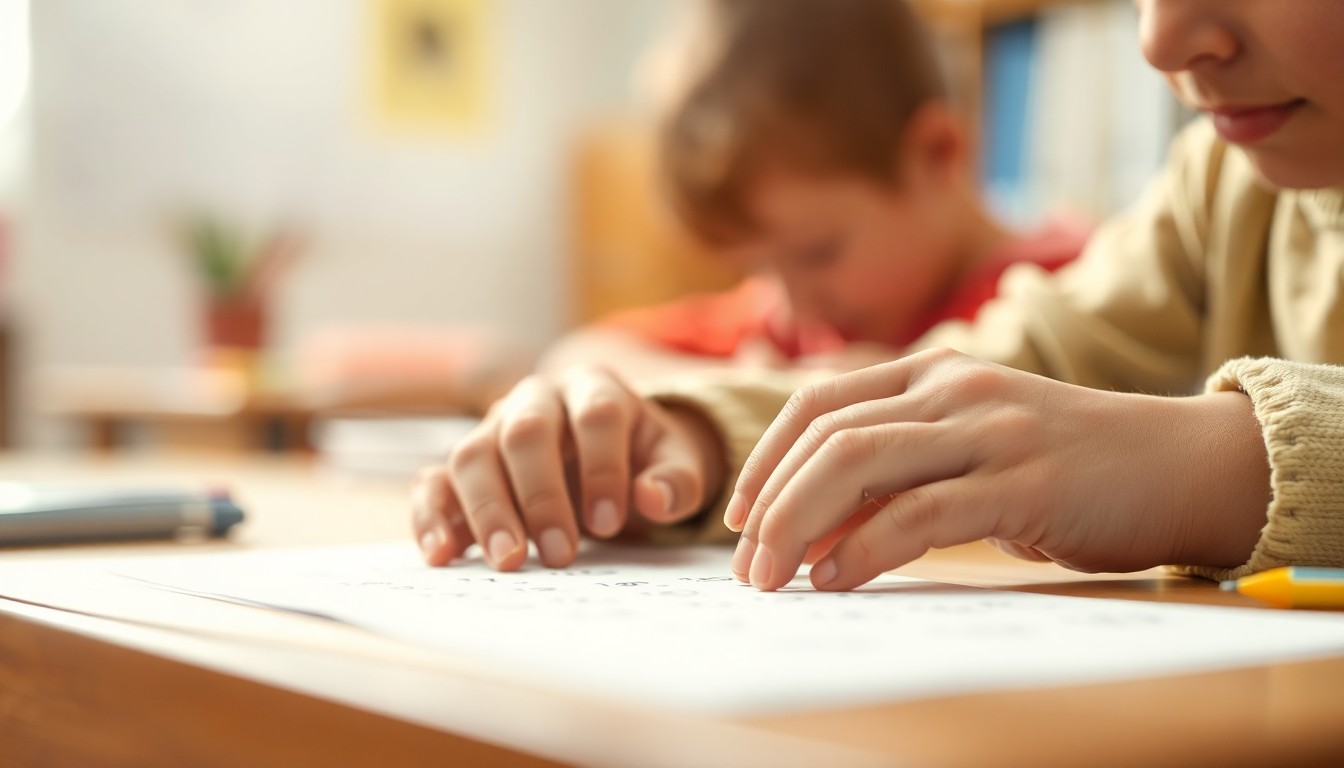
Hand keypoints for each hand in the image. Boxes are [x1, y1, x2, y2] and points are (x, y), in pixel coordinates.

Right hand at [411, 366, 724, 569]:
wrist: (608, 454)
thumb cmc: (642, 458)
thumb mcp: (677, 463)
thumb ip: (677, 479)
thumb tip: (653, 498)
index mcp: (594, 389)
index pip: (595, 415)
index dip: (603, 467)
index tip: (610, 523)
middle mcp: (536, 400)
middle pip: (526, 432)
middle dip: (541, 495)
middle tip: (560, 554)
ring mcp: (492, 429)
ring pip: (473, 454)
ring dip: (488, 510)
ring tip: (509, 561)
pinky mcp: (462, 466)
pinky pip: (434, 481)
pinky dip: (431, 516)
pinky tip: (440, 553)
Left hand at [723, 348, 1270, 590]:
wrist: (1183, 464)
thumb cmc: (1067, 466)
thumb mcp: (972, 447)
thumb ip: (902, 470)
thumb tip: (813, 528)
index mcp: (932, 373)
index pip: (818, 403)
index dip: (765, 459)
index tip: (738, 516)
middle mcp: (953, 388)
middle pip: (827, 437)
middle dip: (770, 504)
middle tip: (747, 567)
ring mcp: (989, 430)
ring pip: (858, 464)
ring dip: (798, 525)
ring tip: (773, 578)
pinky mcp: (1023, 482)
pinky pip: (919, 513)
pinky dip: (864, 549)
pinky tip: (835, 578)